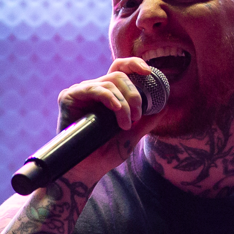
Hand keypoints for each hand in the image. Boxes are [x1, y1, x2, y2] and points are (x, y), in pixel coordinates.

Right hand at [55, 57, 162, 179]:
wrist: (86, 169)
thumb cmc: (106, 153)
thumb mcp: (132, 136)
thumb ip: (146, 121)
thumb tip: (165, 107)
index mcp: (108, 94)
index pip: (121, 69)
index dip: (134, 64)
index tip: (149, 72)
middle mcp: (94, 89)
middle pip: (119, 75)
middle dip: (134, 94)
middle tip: (138, 116)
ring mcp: (81, 92)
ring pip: (110, 82)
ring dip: (124, 103)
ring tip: (125, 124)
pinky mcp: (69, 97)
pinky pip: (94, 88)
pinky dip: (109, 97)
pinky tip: (116, 109)